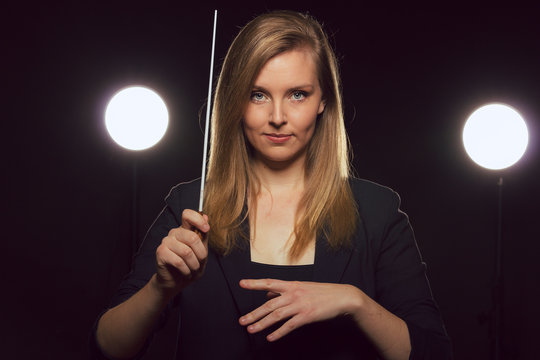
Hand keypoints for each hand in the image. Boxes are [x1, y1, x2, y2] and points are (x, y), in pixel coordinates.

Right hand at [154, 209, 209, 296]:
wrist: (177, 282)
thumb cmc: (190, 265)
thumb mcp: (202, 250)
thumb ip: (203, 235)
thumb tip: (205, 216)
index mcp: (185, 229)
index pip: (188, 215)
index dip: (198, 220)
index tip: (206, 229)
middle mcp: (174, 233)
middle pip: (192, 237)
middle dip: (201, 254)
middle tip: (200, 263)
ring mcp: (166, 241)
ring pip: (186, 252)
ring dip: (194, 265)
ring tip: (193, 269)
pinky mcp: (161, 252)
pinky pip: (178, 261)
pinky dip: (186, 270)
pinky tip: (186, 272)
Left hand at [238, 279, 360, 340]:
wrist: (342, 297)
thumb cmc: (321, 292)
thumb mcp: (301, 287)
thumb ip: (283, 291)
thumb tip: (267, 294)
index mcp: (291, 284)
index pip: (269, 282)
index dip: (255, 283)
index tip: (241, 283)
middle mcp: (293, 293)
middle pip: (269, 304)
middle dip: (254, 313)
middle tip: (242, 321)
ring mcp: (300, 304)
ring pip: (276, 315)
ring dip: (262, 324)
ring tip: (251, 330)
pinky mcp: (307, 316)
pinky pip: (289, 326)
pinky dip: (279, 332)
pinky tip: (270, 338)